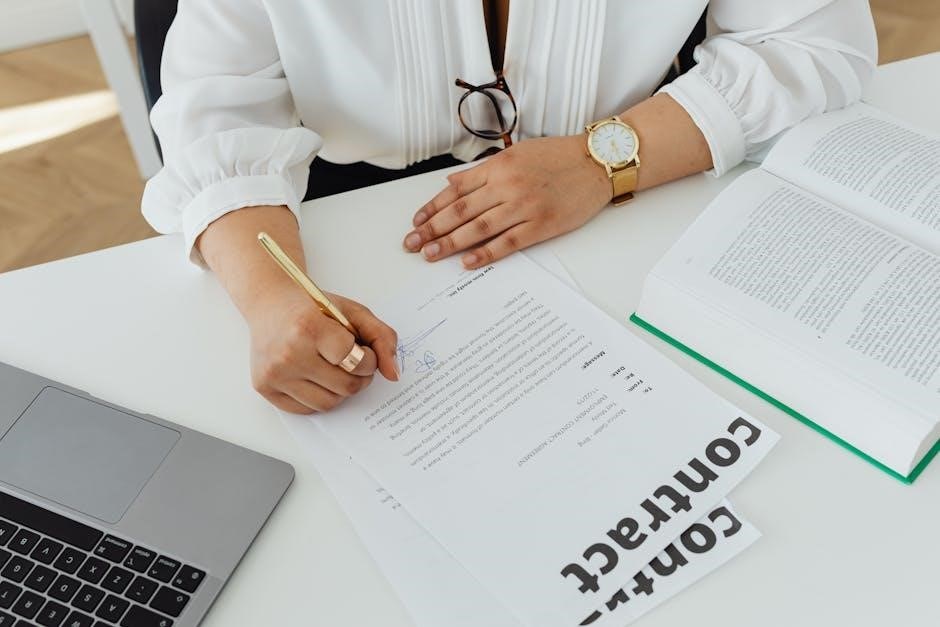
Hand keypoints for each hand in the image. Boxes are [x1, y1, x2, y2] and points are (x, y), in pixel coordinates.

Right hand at [245, 285, 398, 413]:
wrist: (269, 304)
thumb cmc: (312, 307)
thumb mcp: (352, 312)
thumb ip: (381, 338)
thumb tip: (394, 374)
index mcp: (309, 327)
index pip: (356, 360)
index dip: (369, 360)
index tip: (364, 351)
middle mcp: (288, 353)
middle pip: (346, 386)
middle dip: (359, 377)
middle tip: (354, 362)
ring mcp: (274, 373)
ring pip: (328, 403)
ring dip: (341, 390)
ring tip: (336, 369)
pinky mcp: (264, 387)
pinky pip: (306, 409)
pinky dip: (319, 397)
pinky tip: (316, 376)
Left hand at [402, 135, 611, 268]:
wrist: (597, 162)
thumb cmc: (558, 156)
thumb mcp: (517, 153)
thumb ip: (483, 170)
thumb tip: (453, 184)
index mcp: (499, 166)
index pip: (456, 190)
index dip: (433, 208)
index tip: (416, 222)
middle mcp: (507, 185)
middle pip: (461, 211)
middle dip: (432, 229)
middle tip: (412, 244)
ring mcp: (524, 206)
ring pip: (479, 228)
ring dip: (451, 243)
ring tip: (430, 255)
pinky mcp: (542, 225)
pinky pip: (508, 242)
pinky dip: (486, 253)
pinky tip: (467, 262)